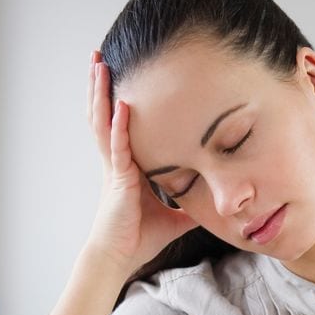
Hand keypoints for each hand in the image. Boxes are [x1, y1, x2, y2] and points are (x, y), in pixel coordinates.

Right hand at [85, 51, 197, 274]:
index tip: (120, 75)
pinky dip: (120, 126)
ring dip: (102, 93)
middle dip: (103, 85)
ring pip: (104, 122)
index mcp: (128, 166)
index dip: (118, 99)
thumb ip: (191, 205)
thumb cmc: (140, 238)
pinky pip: (117, 146)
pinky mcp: (117, 179)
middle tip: (100, 56)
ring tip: (99, 64)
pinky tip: (123, 105)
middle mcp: (117, 161)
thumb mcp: (176, 217)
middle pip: (106, 114)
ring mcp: (114, 168)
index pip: (121, 124)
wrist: (120, 257)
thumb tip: (214, 203)